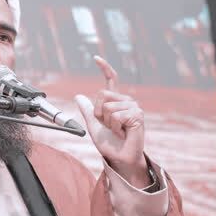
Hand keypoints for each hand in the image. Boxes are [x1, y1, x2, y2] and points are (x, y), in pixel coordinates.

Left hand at [74, 56, 148, 188]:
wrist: (120, 158)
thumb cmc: (110, 144)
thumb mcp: (94, 125)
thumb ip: (88, 111)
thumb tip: (78, 96)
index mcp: (116, 101)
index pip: (111, 80)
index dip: (104, 68)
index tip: (95, 57)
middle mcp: (126, 101)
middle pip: (102, 95)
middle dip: (99, 113)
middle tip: (109, 126)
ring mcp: (133, 107)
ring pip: (108, 107)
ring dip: (108, 123)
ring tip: (118, 131)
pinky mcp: (137, 115)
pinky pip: (116, 115)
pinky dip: (115, 127)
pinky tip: (123, 133)